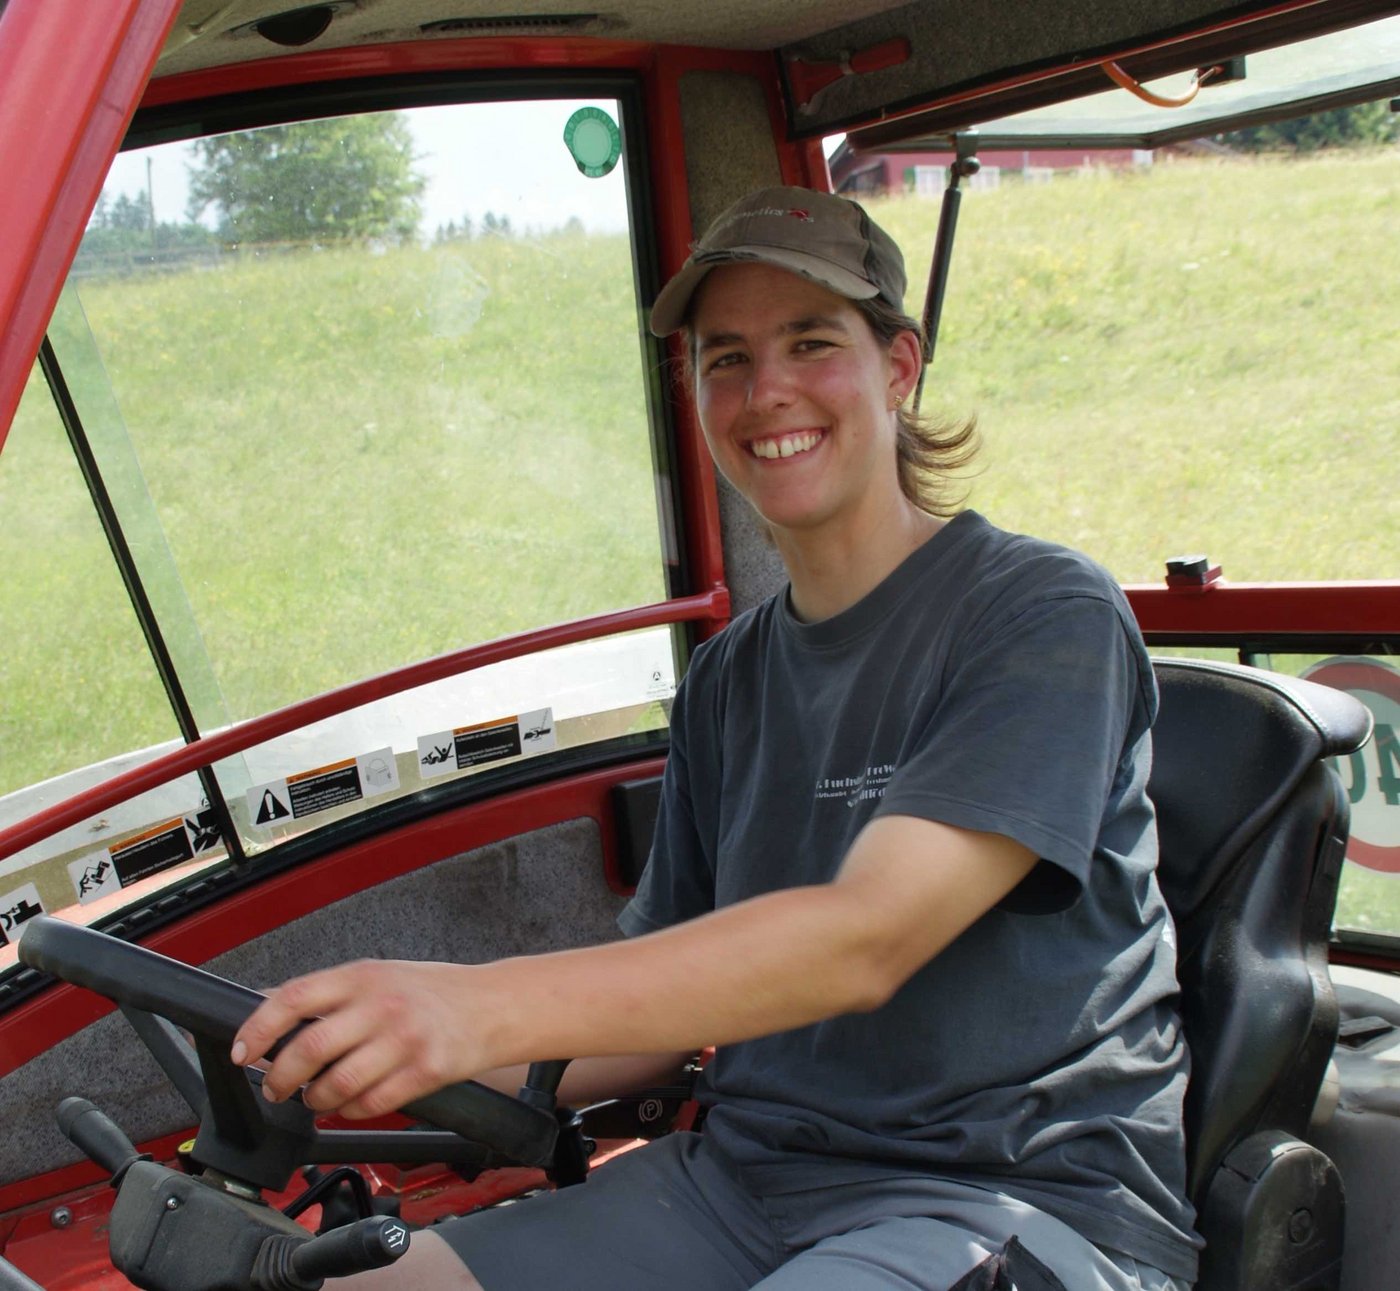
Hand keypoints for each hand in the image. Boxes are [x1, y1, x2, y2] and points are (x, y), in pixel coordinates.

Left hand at [230, 959, 483, 1117]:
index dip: (259, 1028)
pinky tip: (354, 1104)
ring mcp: (405, 1039)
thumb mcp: (380, 975)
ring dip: (317, 1100)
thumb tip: (268, 1007)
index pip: (295, 997)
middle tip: (277, 1087)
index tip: (243, 1051)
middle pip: (309, 1047)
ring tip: (317, 1099)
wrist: (495, 1005)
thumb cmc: (434, 992)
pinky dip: (352, 1111)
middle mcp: (382, 1004)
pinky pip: (371, 1104)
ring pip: (337, 1084)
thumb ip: (331, 993)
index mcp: (364, 975)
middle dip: (281, 1077)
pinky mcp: (425, 1071)